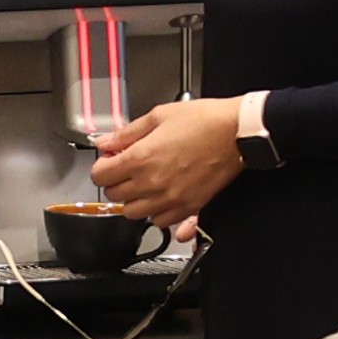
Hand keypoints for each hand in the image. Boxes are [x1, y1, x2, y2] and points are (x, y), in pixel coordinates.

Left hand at [89, 97, 247, 223]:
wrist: (237, 132)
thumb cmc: (204, 121)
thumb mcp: (159, 116)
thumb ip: (127, 132)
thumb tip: (106, 141)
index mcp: (140, 159)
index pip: (100, 176)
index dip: (102, 166)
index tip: (110, 159)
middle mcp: (152, 184)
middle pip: (115, 197)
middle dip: (115, 182)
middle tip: (126, 169)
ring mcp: (171, 199)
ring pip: (134, 214)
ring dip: (133, 200)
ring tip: (143, 184)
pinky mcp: (189, 208)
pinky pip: (161, 222)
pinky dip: (156, 213)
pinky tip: (161, 197)